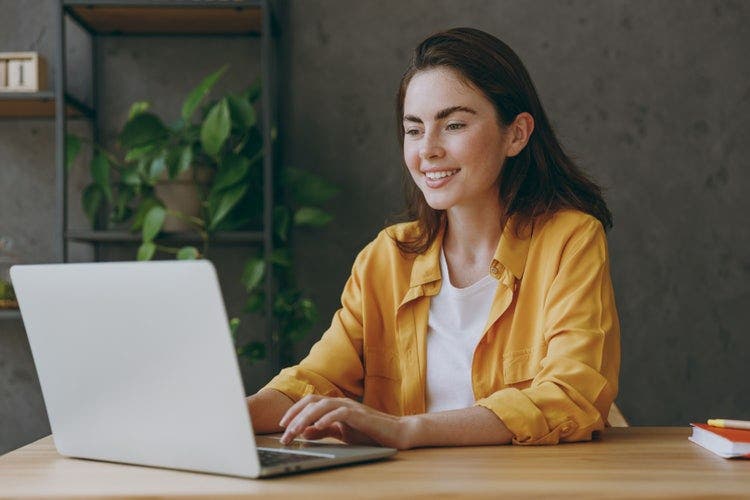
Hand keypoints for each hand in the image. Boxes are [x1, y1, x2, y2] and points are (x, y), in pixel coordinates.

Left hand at [278, 395, 414, 449]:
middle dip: (295, 416)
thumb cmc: (370, 432)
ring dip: (306, 418)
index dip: (294, 412)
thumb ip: (324, 431)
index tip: (282, 426)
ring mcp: (350, 407)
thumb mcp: (342, 433)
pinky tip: (318, 426)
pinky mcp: (360, 415)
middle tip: (284, 433)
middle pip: (311, 402)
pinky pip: (340, 413)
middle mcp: (340, 402)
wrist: (395, 433)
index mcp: (335, 405)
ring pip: (322, 405)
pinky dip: (327, 418)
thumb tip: (305, 432)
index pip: (309, 403)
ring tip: (295, 430)